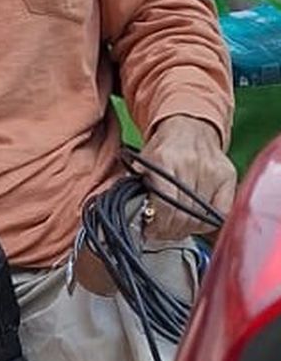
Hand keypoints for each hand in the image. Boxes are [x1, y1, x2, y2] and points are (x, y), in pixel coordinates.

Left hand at [138, 115, 235, 241]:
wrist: (188, 127)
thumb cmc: (163, 148)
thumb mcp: (142, 162)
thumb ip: (135, 186)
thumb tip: (132, 216)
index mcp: (164, 160)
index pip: (164, 204)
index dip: (157, 224)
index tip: (150, 230)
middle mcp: (190, 165)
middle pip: (183, 214)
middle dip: (169, 230)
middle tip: (161, 233)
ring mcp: (212, 171)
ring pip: (201, 217)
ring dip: (186, 229)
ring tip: (175, 229)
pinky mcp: (228, 177)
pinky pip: (220, 213)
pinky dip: (207, 223)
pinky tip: (195, 222)